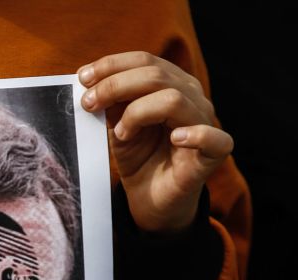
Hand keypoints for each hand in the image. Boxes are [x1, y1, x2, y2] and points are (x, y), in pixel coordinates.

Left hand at [78, 52, 232, 233]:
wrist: (150, 200)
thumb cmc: (139, 158)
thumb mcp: (118, 127)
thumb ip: (112, 104)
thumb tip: (92, 83)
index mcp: (172, 84)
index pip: (145, 61)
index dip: (112, 65)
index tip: (82, 78)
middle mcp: (192, 97)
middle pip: (157, 75)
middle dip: (116, 85)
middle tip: (88, 103)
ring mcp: (205, 123)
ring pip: (174, 99)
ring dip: (138, 112)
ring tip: (121, 133)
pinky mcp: (215, 153)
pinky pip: (213, 137)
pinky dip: (195, 134)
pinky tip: (175, 138)